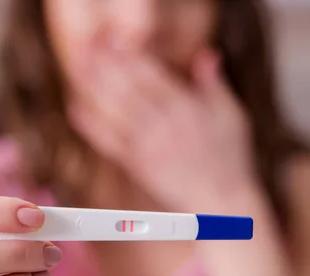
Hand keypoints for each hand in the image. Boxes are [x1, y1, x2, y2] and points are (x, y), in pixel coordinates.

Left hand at [69, 48, 254, 211]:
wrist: (221, 200)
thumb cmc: (231, 158)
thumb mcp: (232, 115)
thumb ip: (214, 84)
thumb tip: (206, 54)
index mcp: (187, 107)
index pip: (152, 75)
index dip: (130, 56)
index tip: (114, 42)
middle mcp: (165, 124)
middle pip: (129, 88)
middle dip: (106, 66)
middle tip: (87, 47)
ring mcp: (149, 146)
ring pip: (116, 111)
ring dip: (95, 88)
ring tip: (78, 68)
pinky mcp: (139, 166)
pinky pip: (111, 143)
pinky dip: (92, 126)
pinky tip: (77, 110)